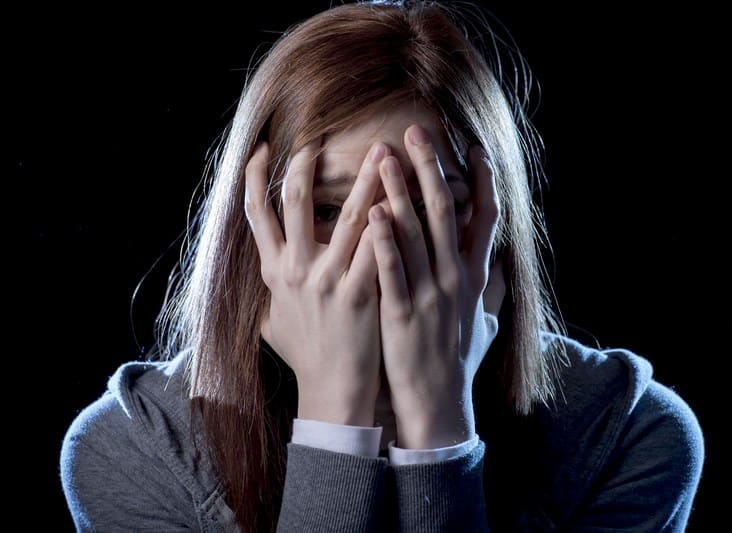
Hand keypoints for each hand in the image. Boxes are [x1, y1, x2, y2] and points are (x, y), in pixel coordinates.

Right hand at [244, 140, 386, 425]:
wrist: (331, 392)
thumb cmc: (307, 357)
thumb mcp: (274, 325)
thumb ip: (271, 295)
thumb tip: (266, 277)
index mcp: (274, 273)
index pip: (256, 214)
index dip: (255, 177)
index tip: (264, 148)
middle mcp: (295, 271)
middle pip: (293, 202)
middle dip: (305, 164)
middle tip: (320, 136)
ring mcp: (327, 281)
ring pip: (344, 216)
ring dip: (364, 180)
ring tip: (381, 151)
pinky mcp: (360, 294)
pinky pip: (376, 247)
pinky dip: (388, 219)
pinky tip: (403, 195)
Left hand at [369, 125, 503, 447]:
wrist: (440, 404)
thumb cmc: (459, 362)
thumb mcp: (484, 322)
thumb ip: (489, 290)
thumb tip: (498, 267)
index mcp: (474, 277)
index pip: (483, 219)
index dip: (481, 181)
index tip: (472, 149)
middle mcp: (455, 279)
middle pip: (445, 213)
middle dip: (430, 170)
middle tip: (414, 133)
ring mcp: (429, 295)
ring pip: (416, 234)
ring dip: (401, 192)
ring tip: (386, 158)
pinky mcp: (402, 314)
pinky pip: (392, 271)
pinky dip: (384, 241)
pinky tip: (373, 213)